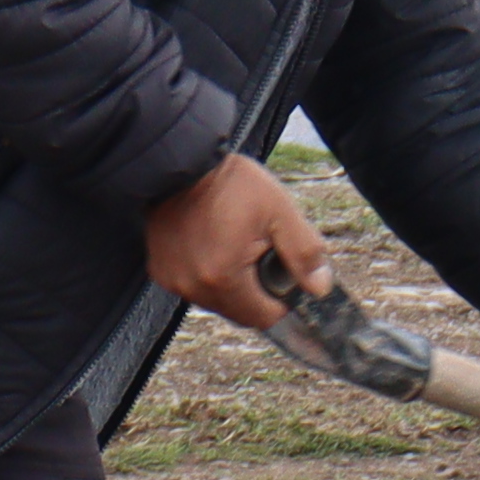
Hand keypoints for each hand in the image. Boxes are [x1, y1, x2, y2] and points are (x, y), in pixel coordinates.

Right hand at [143, 152, 335, 334]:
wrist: (181, 162)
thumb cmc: (231, 184)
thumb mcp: (280, 212)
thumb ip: (304, 254)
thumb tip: (320, 288)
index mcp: (223, 278)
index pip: (264, 317)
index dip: (282, 301)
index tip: (284, 275)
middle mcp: (192, 287)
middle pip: (240, 312)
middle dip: (258, 292)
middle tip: (260, 251)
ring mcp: (172, 280)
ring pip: (217, 301)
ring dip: (233, 285)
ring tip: (237, 244)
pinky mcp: (160, 269)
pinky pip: (195, 286)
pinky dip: (210, 275)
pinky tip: (215, 245)